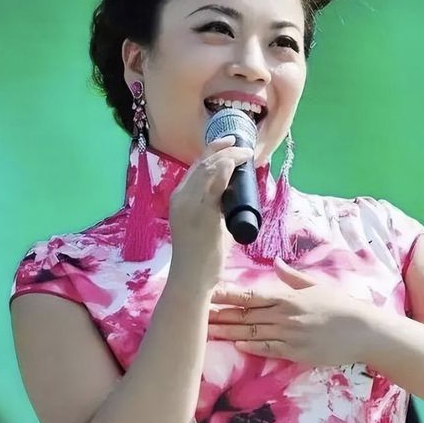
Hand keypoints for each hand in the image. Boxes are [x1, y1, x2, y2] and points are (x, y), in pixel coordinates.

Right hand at [169, 135, 253, 282]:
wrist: (191, 278)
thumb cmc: (201, 256)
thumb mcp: (206, 225)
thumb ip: (217, 210)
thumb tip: (236, 200)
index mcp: (179, 198)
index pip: (195, 167)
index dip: (213, 152)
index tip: (229, 144)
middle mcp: (181, 197)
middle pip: (202, 163)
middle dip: (222, 148)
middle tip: (240, 145)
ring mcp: (190, 204)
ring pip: (208, 168)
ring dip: (228, 156)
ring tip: (244, 152)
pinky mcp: (202, 213)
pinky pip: (214, 183)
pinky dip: (226, 168)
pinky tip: (235, 161)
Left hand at [208, 257, 375, 366]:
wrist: (363, 331)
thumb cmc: (340, 305)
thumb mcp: (316, 285)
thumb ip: (292, 276)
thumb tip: (274, 261)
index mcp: (287, 296)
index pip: (250, 295)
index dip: (227, 295)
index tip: (208, 291)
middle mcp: (284, 315)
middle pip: (245, 315)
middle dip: (219, 314)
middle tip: (196, 313)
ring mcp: (289, 335)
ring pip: (251, 333)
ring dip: (227, 332)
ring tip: (205, 331)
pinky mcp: (295, 353)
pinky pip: (268, 349)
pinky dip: (250, 347)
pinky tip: (234, 345)